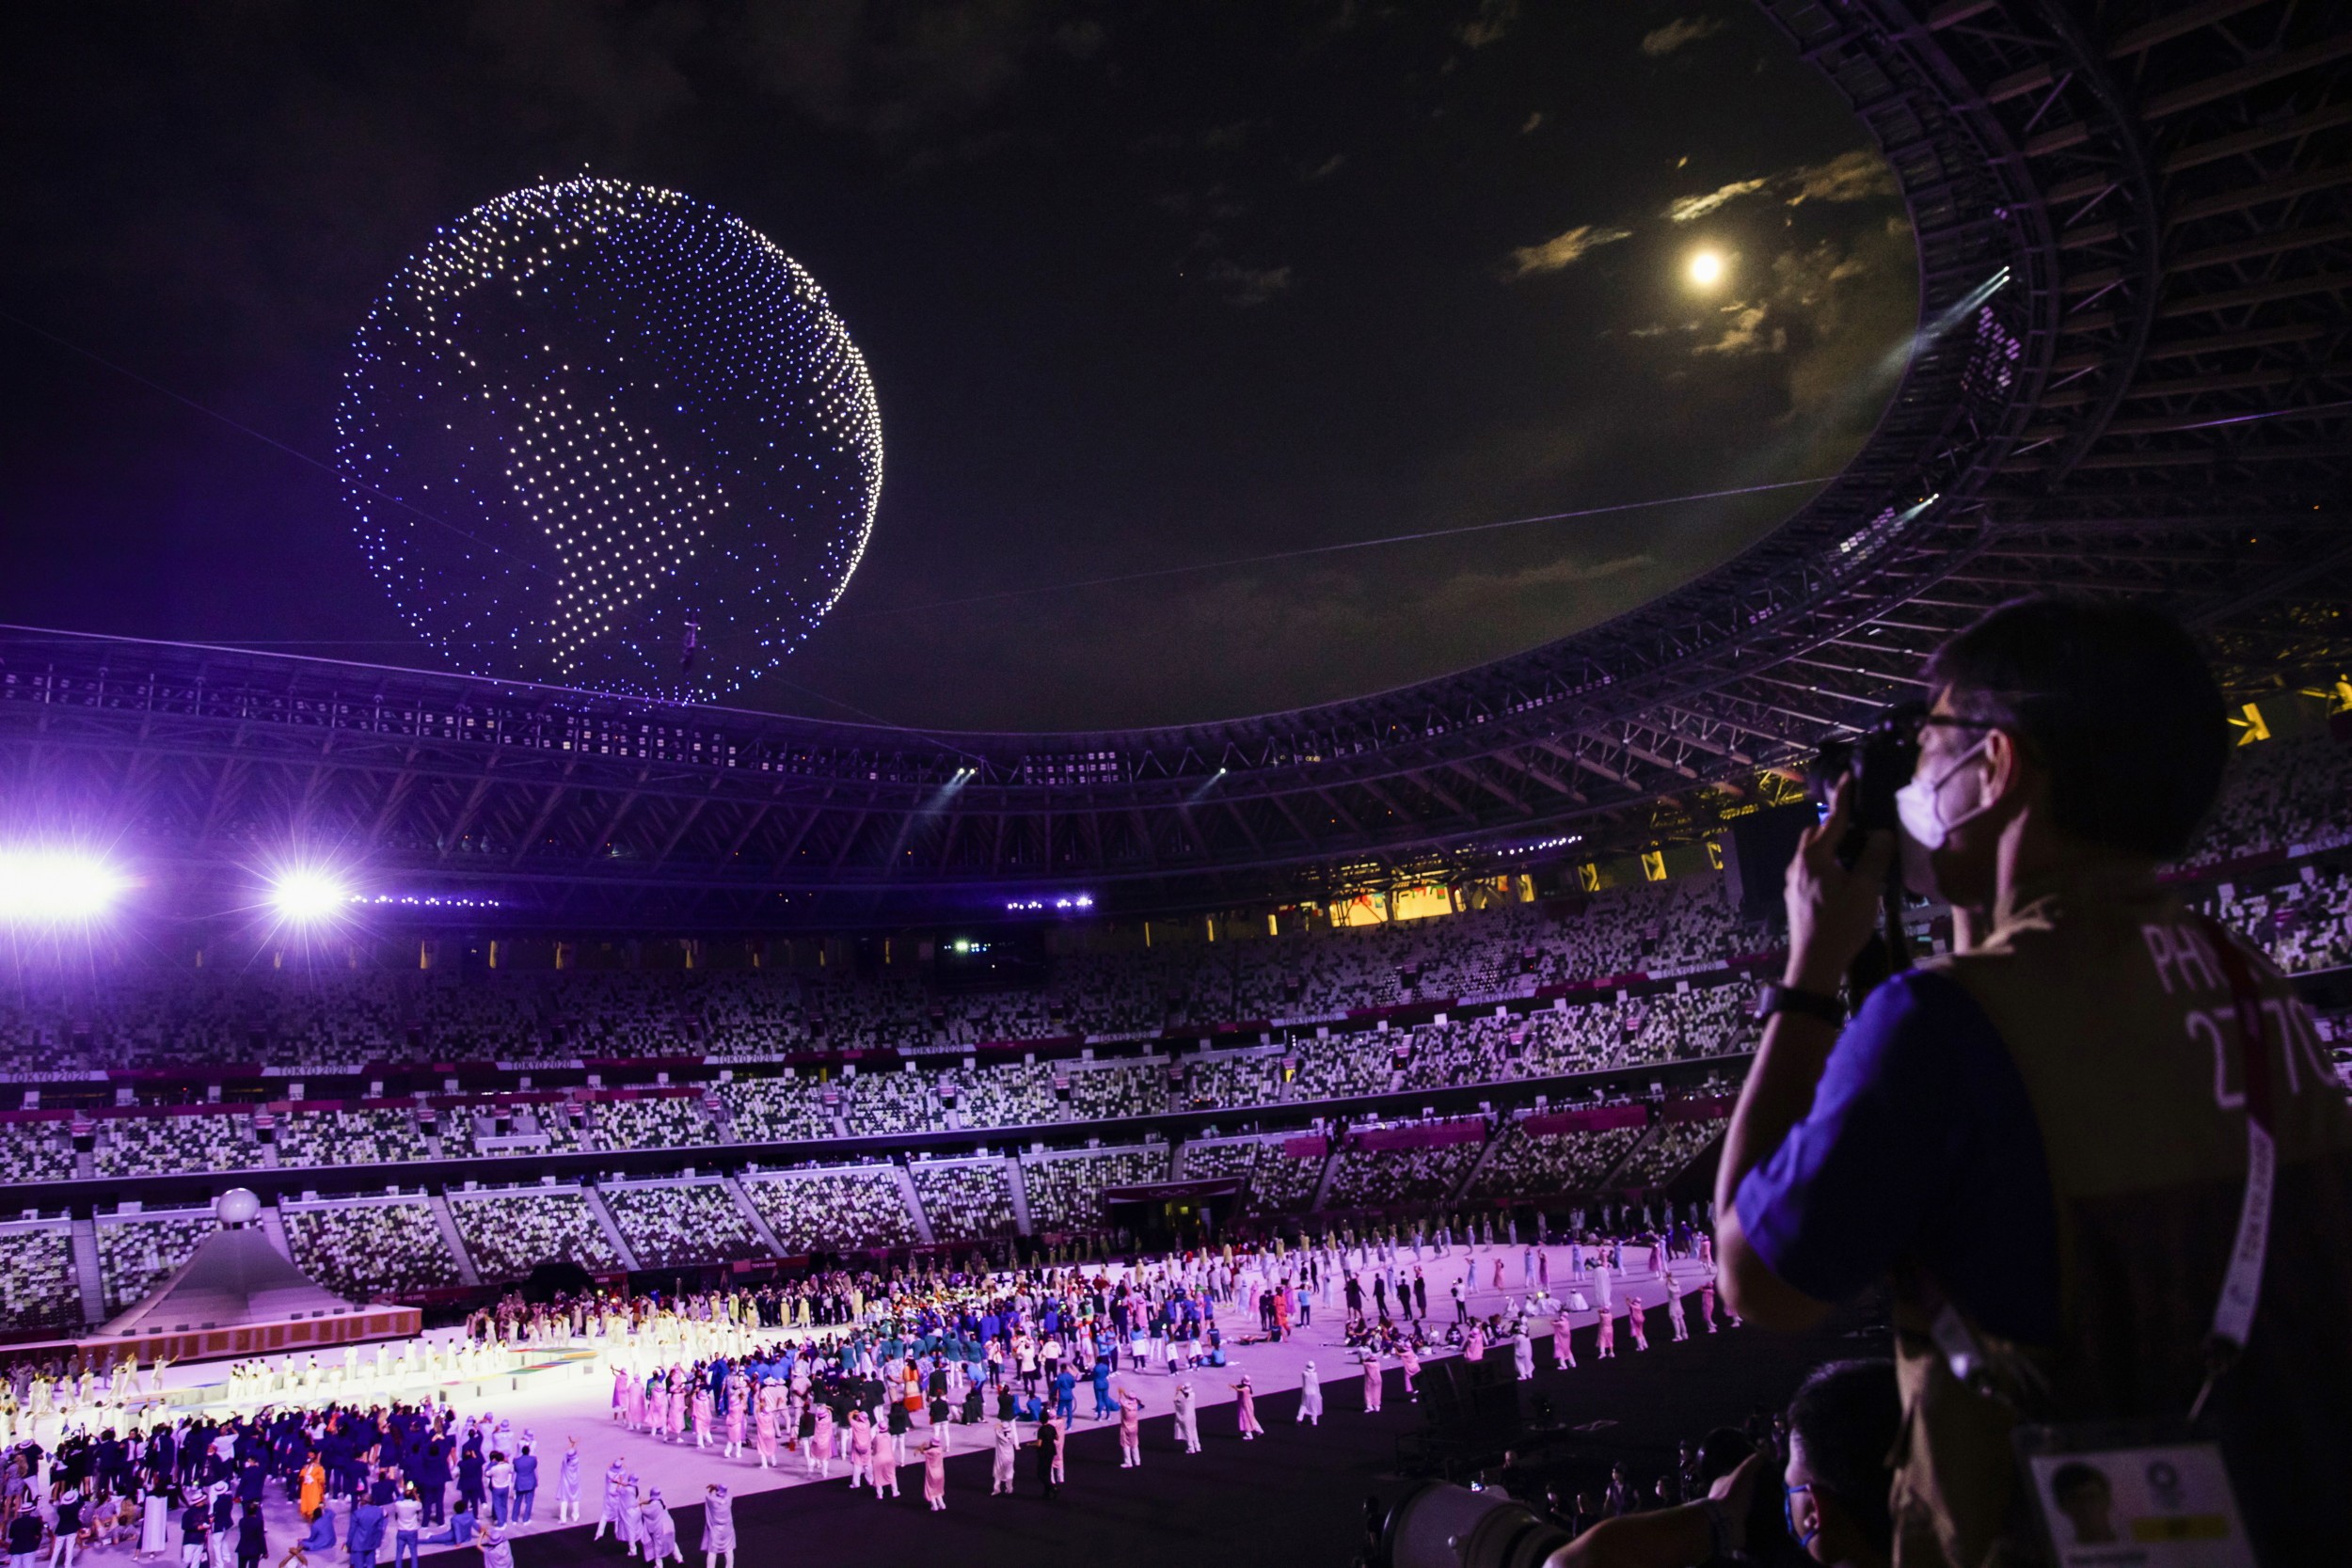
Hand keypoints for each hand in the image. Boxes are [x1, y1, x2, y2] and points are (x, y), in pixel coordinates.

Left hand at [1705, 1451, 1766, 1552]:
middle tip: (1769, 1496)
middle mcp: (1721, 1498)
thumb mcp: (1743, 1474)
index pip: (1735, 1478)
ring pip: (1740, 1509)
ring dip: (1752, 1510)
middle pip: (1738, 1494)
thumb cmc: (1732, 1495)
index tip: (1761, 1480)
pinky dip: (1752, 1523)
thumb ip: (1752, 1463)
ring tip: (1770, 1510)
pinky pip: (1744, 1523)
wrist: (1724, 1523)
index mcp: (1721, 1483)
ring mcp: (1725, 1514)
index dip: (1747, 1478)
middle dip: (1750, 1495)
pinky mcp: (1731, 1528)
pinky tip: (1764, 1523)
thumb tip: (1763, 1450)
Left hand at [1782, 779, 1893, 994]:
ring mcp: (1793, 882)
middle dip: (1835, 824)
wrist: (1814, 963)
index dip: (1844, 798)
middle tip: (1860, 824)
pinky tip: (1844, 877)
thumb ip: (1873, 858)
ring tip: (1856, 853)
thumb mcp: (1864, 889)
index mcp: (1814, 857)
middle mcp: (1798, 865)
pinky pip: (1812, 869)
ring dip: (1831, 846)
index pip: (1832, 819)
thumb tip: (1881, 834)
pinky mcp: (1796, 897)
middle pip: (1816, 833)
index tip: (1849, 777)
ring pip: (1813, 852)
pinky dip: (1827, 864)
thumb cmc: (1840, 925)